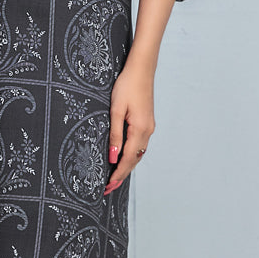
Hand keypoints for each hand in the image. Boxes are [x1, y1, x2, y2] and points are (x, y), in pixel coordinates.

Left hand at [104, 62, 154, 194]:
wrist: (141, 69)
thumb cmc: (126, 85)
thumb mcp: (116, 110)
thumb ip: (115, 134)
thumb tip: (113, 157)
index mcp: (140, 129)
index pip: (128, 158)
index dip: (118, 173)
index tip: (108, 186)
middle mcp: (147, 131)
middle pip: (135, 159)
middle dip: (122, 174)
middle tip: (109, 188)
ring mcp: (149, 127)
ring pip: (138, 153)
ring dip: (127, 166)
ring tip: (115, 178)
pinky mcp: (147, 122)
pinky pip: (139, 144)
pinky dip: (132, 155)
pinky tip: (124, 158)